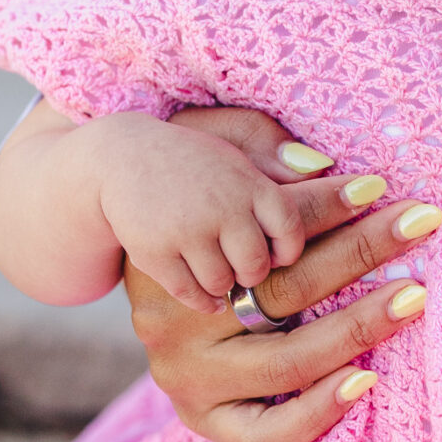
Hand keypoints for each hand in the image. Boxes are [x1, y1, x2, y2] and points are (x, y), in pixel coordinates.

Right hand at [89, 111, 346, 311]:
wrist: (120, 158)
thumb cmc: (194, 159)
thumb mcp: (236, 142)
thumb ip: (276, 156)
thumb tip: (321, 168)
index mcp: (248, 182)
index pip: (290, 232)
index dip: (287, 250)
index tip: (278, 253)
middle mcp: (220, 207)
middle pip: (257, 267)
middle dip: (253, 272)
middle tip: (244, 266)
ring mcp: (186, 232)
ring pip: (224, 284)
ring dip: (225, 285)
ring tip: (219, 271)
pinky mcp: (154, 254)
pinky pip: (192, 294)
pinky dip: (202, 298)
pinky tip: (206, 293)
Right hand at [127, 118, 441, 441]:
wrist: (113, 268)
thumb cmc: (192, 204)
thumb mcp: (210, 154)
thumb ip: (257, 146)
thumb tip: (320, 166)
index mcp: (183, 252)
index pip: (264, 227)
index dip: (325, 205)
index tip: (380, 187)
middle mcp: (181, 319)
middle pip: (285, 287)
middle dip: (361, 251)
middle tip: (421, 224)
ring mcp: (190, 377)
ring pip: (285, 362)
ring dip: (357, 328)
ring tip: (412, 298)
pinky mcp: (206, 421)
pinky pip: (263, 435)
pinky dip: (316, 414)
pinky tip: (365, 380)